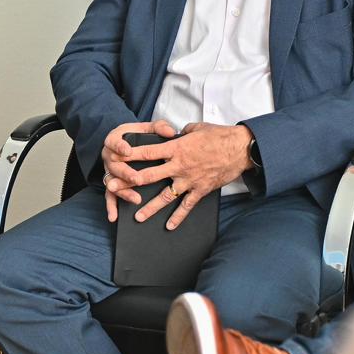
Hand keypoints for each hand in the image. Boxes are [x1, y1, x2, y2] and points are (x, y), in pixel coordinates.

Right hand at [99, 120, 175, 221]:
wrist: (123, 143)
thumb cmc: (137, 136)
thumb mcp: (146, 128)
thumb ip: (158, 128)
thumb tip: (171, 132)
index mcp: (115, 139)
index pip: (114, 141)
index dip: (120, 147)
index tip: (128, 151)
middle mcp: (109, 156)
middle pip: (114, 166)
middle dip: (126, 173)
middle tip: (137, 179)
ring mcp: (109, 171)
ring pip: (113, 183)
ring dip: (123, 191)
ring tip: (135, 199)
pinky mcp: (111, 183)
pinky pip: (109, 196)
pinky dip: (111, 206)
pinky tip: (114, 217)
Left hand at [128, 122, 252, 229]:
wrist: (240, 149)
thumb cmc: (219, 136)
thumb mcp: (196, 128)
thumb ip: (181, 133)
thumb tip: (173, 134)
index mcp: (176, 148)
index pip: (148, 152)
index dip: (130, 154)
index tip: (116, 157)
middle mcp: (179, 165)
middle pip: (149, 176)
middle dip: (129, 182)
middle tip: (114, 187)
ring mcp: (189, 180)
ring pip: (165, 196)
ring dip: (150, 207)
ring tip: (138, 217)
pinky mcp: (200, 190)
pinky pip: (186, 206)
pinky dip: (178, 217)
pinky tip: (169, 225)